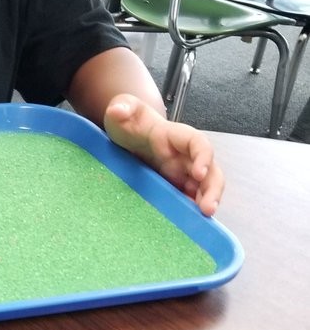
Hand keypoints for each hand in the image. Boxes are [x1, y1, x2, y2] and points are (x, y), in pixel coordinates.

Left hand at [104, 94, 224, 215]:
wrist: (126, 133)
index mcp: (175, 136)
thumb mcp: (121, 110)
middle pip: (209, 169)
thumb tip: (117, 110)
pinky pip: (189, 197)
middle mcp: (184, 155)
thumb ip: (121, 108)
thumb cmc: (128, 121)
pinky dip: (192, 208)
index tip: (199, 172)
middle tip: (208, 208)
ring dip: (208, 200)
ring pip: (204, 186)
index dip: (203, 157)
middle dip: (212, 187)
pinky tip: (191, 222)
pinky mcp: (175, 185)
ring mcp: (182, 172)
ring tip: (204, 217)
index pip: (197, 143)